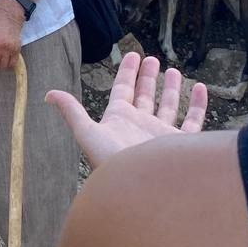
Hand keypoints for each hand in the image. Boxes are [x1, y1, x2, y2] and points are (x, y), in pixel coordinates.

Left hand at [45, 52, 207, 166]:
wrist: (141, 192)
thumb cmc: (112, 163)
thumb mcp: (87, 133)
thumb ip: (72, 111)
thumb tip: (48, 94)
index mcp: (119, 119)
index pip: (122, 89)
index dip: (126, 72)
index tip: (132, 55)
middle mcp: (140, 125)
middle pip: (144, 95)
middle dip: (147, 77)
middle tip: (152, 59)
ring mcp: (161, 135)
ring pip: (168, 106)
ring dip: (170, 88)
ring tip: (173, 70)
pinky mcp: (180, 144)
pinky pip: (192, 121)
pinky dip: (197, 104)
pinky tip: (200, 88)